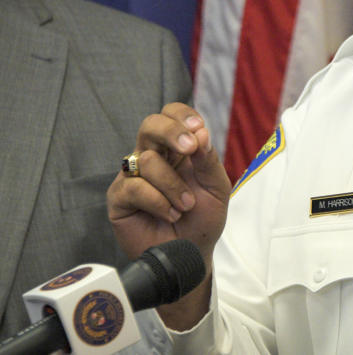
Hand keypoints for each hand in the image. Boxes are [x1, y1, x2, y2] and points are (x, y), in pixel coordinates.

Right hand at [107, 103, 231, 326]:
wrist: (192, 254)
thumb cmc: (204, 219)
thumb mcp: (216, 187)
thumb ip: (208, 160)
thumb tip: (200, 133)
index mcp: (177, 149)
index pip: (172, 115)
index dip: (182, 116)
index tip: (198, 130)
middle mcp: (153, 157)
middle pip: (150, 124)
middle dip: (171, 132)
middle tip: (190, 148)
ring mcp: (133, 176)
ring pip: (146, 159)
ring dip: (173, 185)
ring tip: (185, 206)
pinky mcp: (118, 198)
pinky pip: (134, 187)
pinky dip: (158, 201)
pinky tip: (170, 214)